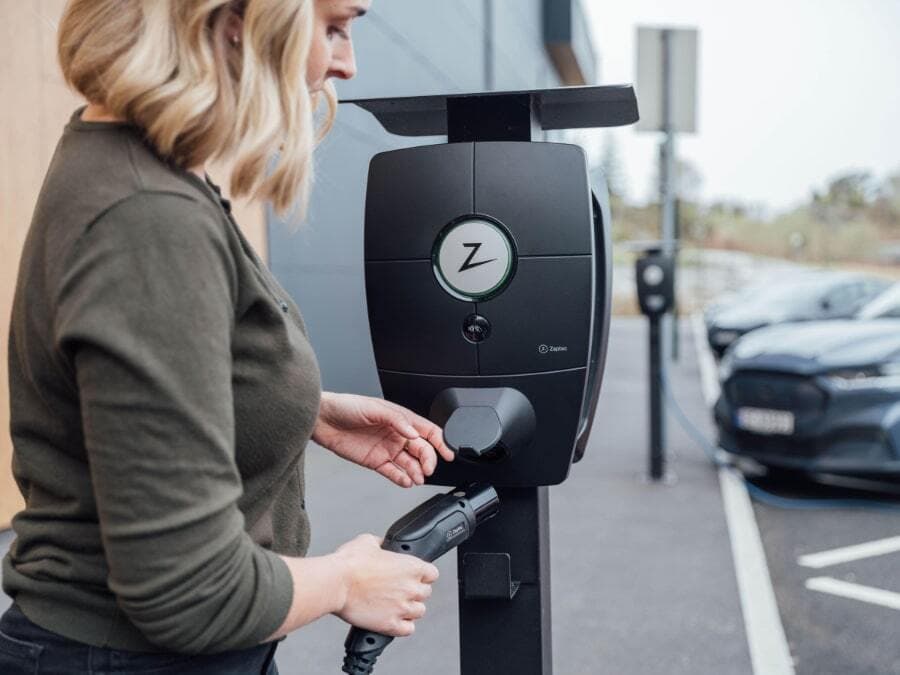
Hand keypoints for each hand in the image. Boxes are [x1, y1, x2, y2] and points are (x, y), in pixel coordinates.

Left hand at [312, 392, 453, 486]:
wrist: (322, 419)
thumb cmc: (346, 406)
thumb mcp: (374, 407)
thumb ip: (396, 420)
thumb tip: (414, 433)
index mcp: (401, 419)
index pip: (427, 431)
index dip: (440, 442)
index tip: (448, 453)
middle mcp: (397, 435)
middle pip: (422, 450)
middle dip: (428, 460)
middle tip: (428, 469)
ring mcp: (387, 449)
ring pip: (409, 464)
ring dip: (416, 472)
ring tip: (418, 478)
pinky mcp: (376, 461)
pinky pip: (393, 472)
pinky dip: (401, 478)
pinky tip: (406, 481)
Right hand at [333, 534, 438, 636]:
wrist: (335, 583)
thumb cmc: (349, 563)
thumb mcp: (368, 541)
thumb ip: (382, 544)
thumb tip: (382, 545)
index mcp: (411, 566)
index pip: (432, 574)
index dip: (423, 574)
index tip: (414, 576)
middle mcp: (410, 588)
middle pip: (426, 593)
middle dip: (414, 591)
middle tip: (400, 589)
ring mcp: (402, 608)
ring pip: (419, 612)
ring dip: (409, 608)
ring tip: (396, 605)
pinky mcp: (390, 624)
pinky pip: (408, 629)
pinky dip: (402, 626)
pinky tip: (393, 619)